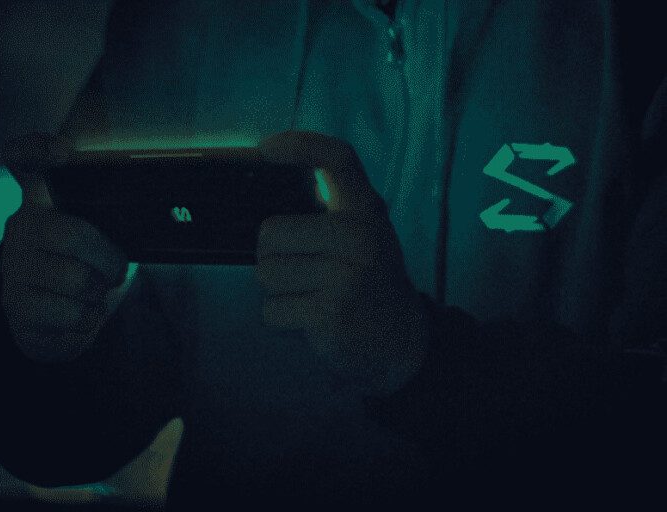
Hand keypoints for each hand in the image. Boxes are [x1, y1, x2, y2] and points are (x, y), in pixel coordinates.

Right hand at [0, 132, 129, 362]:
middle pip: (70, 233)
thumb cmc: (83, 266)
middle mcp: (20, 228)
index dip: (37, 149)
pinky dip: (88, 319)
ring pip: (75, 279)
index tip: (60, 149)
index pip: (25, 159)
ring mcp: (14, 268)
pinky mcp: (16, 308)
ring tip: (95, 293)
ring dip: (99, 292)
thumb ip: (107, 208)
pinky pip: (68, 314)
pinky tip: (80, 314)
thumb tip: (152, 206)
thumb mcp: (96, 232)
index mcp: (41, 200)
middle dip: (107, 257)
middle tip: (116, 270)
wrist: (56, 321)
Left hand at [255, 131, 429, 393]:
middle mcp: (359, 237)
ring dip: (279, 290)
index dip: (299, 145)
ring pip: (266, 273)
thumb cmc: (370, 282)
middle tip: (304, 270)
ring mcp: (345, 276)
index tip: (266, 149)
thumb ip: (328, 214)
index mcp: (366, 212)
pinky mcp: (329, 313)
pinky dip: (283, 319)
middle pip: (270, 232)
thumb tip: (262, 199)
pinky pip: (271, 310)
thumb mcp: (365, 236)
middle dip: (273, 256)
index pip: (337, 159)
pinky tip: (312, 318)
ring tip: (312, 294)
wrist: (404, 341)